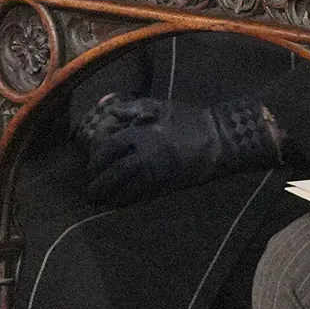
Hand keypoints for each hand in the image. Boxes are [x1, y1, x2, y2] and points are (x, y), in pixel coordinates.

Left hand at [76, 95, 281, 205]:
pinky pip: (141, 196)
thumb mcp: (161, 106)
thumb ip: (134, 108)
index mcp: (141, 134)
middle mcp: (144, 156)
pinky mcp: (165, 186)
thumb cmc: (190, 119)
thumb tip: (110, 111)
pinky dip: (127, 201)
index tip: (91, 162)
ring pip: (124, 188)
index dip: (97, 156)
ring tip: (100, 200)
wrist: (218, 139)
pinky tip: (120, 203)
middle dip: (98, 182)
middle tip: (91, 188)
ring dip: (109, 195)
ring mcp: (155, 173)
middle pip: (112, 173)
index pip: (109, 147)